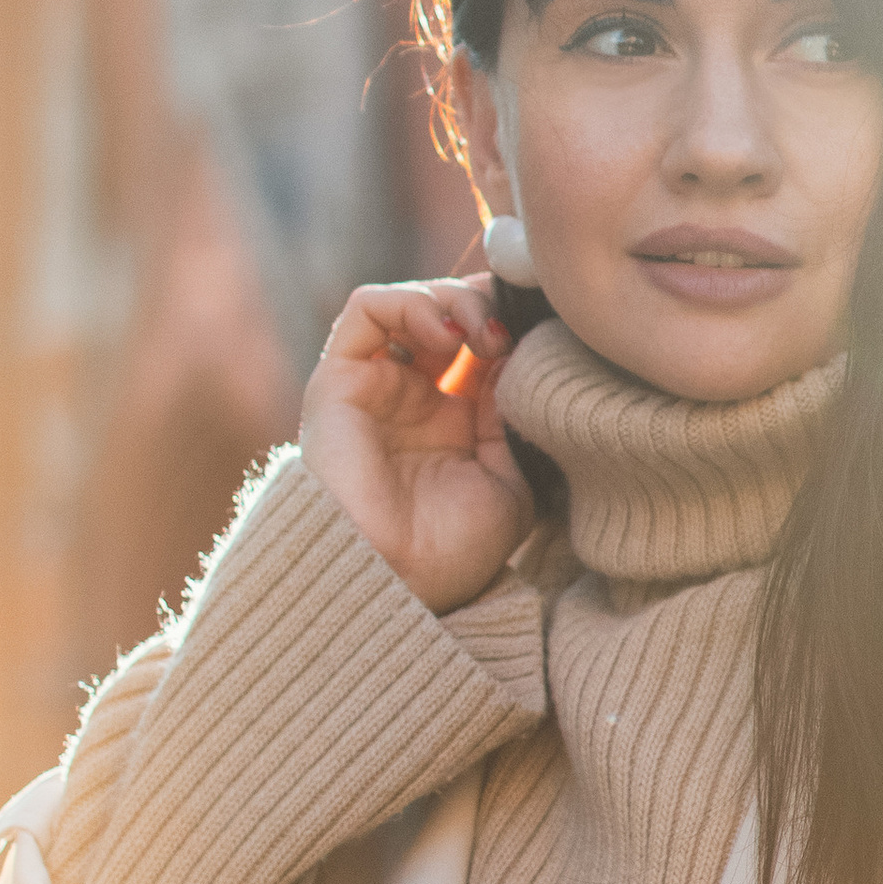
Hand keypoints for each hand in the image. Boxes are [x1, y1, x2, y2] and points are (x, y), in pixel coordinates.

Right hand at [299, 281, 533, 614]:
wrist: (396, 582)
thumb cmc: (451, 552)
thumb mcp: (508, 484)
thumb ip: (511, 420)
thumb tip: (519, 358)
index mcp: (451, 424)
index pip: (481, 345)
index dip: (513, 324)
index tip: (544, 331)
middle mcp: (411, 399)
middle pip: (448, 315)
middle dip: (486, 306)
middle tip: (510, 333)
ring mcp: (374, 386)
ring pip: (409, 303)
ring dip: (453, 301)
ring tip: (481, 335)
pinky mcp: (338, 379)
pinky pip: (365, 308)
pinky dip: (409, 303)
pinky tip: (445, 336)